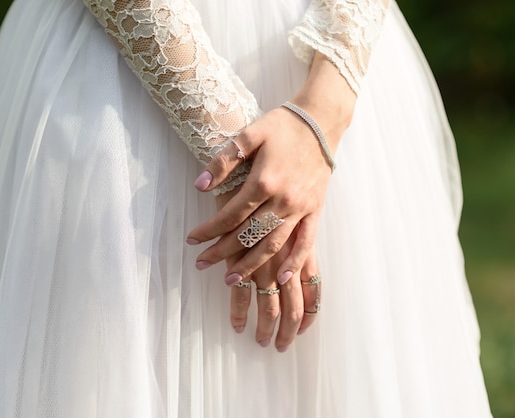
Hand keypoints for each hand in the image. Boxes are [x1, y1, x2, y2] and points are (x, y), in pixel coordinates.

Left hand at [187, 54, 355, 285]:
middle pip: (248, 234)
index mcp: (264, 180)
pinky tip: (281, 278)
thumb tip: (200, 186)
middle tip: (201, 264)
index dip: (209, 230)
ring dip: (251, 265)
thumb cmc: (283, 125)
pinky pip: (306, 242)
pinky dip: (294, 262)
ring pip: (273, 244)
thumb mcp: (249, 134)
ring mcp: (301, 207)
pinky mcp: (315, 210)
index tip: (192, 241)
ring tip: (232, 280)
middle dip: (222, 252)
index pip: (230, 214)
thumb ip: (224, 160)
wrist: (322, 121)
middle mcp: (283, 199)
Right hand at [216, 189, 321, 350]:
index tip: (303, 330)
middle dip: (288, 330)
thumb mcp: (290, 208)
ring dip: (265, 327)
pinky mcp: (243, 259)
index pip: (314, 288)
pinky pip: (243, 294)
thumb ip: (293, 235)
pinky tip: (237, 324)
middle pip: (294, 305)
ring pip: (269, 305)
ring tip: (258, 342)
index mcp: (302, 245)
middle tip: (279, 346)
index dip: (311, 312)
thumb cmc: (270, 181)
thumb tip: (290, 262)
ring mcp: (266, 261)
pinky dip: (240, 311)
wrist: (248, 163)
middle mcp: (287, 258)